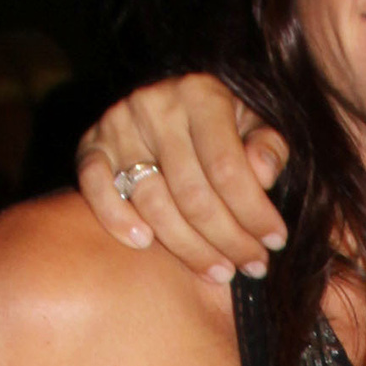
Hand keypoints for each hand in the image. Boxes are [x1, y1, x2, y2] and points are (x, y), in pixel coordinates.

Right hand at [74, 76, 288, 283]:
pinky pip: (95, 187)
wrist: (170, 105)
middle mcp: (156, 104)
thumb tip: (263, 172)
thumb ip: (268, 147)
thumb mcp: (254, 126)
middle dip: (227, 239)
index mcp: (201, 94)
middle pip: (192, 194)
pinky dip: (116, 218)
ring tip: (218, 271)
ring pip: (152, 202)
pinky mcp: (90, 145)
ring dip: (187, 247)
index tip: (275, 242)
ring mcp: (118, 125)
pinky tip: (144, 243)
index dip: (254, 213)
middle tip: (251, 266)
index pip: (228, 168)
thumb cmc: (221, 127)